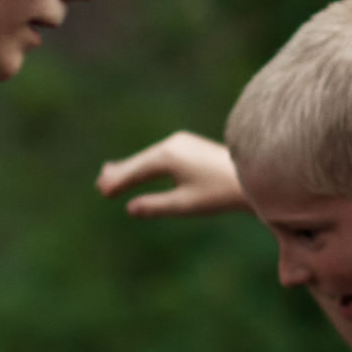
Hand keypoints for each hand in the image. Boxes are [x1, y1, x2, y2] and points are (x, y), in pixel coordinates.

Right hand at [96, 132, 248, 217]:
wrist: (251, 175)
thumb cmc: (219, 193)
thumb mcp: (185, 204)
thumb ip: (156, 206)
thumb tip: (131, 208)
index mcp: (168, 156)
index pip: (136, 170)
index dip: (118, 182)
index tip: (103, 192)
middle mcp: (173, 144)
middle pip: (139, 161)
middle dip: (120, 173)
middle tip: (100, 185)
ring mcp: (182, 143)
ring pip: (149, 157)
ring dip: (131, 168)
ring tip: (111, 174)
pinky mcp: (189, 146)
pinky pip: (159, 155)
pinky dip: (146, 163)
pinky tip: (141, 167)